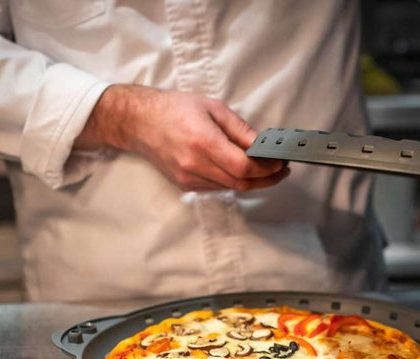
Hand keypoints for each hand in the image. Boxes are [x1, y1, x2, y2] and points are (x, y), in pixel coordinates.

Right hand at [76, 85, 287, 191]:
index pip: (244, 167)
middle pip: (241, 183)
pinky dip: (232, 181)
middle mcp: (195, 165)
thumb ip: (240, 130)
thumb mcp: (213, 108)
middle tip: (280, 169)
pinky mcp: (185, 184)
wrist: (139, 122)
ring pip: (230, 188)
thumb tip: (263, 145)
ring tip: (263, 168)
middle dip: (266, 179)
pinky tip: (239, 169)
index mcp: (203, 142)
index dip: (267, 169)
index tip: (280, 162)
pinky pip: (217, 187)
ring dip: (250, 181)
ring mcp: (189, 178)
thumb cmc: (174, 109)